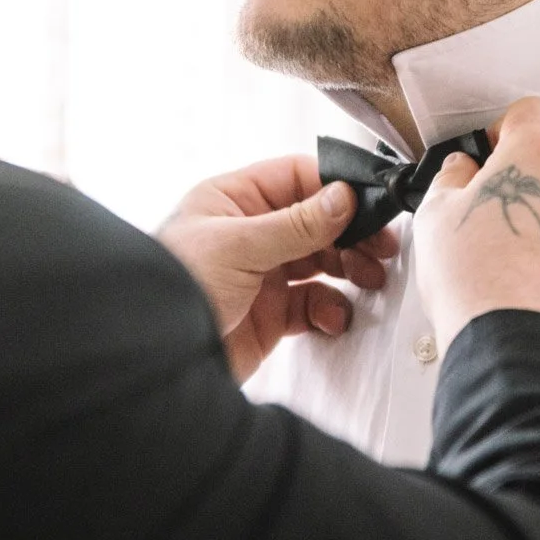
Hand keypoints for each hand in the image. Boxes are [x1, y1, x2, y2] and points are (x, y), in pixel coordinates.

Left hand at [156, 156, 400, 381]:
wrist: (156, 361)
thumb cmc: (175, 287)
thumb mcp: (237, 246)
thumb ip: (296, 223)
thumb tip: (344, 196)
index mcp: (232, 200)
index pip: (295, 178)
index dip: (335, 187)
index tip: (370, 203)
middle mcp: (248, 233)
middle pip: (316, 221)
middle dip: (351, 233)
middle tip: (382, 246)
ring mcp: (260, 274)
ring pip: (320, 261)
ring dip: (349, 269)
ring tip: (370, 279)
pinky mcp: (269, 314)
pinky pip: (312, 303)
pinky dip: (331, 308)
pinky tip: (336, 316)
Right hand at [412, 97, 539, 358]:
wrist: (517, 346)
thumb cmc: (473, 278)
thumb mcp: (436, 216)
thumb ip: (452, 178)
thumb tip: (464, 168)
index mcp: (539, 154)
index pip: (532, 112)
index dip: (509, 130)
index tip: (495, 157)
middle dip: (534, 183)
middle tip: (500, 223)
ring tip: (526, 264)